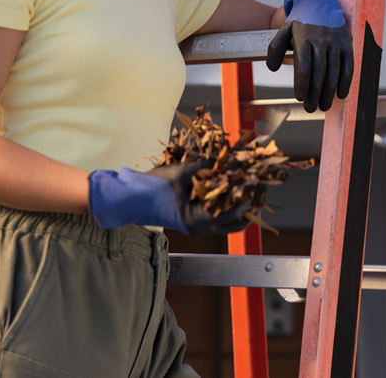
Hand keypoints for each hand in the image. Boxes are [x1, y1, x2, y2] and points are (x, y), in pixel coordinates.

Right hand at [88, 161, 249, 234]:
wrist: (128, 198)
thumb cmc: (152, 188)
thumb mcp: (181, 173)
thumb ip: (205, 166)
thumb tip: (225, 157)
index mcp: (198, 220)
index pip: (233, 212)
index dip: (247, 196)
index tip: (255, 182)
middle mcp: (199, 228)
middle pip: (234, 223)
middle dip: (247, 206)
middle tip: (256, 190)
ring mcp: (195, 226)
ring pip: (225, 222)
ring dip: (237, 207)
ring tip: (245, 190)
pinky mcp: (190, 220)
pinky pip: (214, 217)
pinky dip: (223, 205)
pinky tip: (226, 190)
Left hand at [266, 0, 354, 112]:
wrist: (320, 2)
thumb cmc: (300, 22)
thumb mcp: (283, 30)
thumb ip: (275, 48)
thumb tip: (272, 68)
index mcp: (304, 39)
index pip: (304, 66)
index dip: (302, 85)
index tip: (300, 98)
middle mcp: (321, 40)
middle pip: (319, 73)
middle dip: (314, 94)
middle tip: (310, 108)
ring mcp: (336, 42)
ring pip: (334, 72)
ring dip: (329, 92)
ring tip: (323, 106)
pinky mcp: (347, 43)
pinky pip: (348, 66)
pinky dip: (346, 82)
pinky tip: (340, 95)